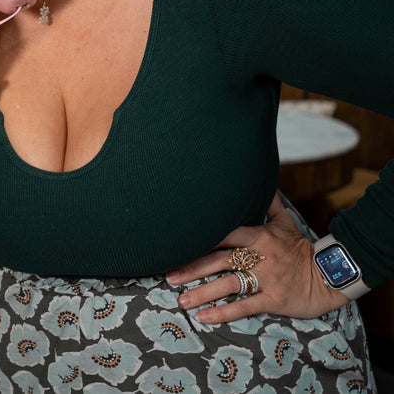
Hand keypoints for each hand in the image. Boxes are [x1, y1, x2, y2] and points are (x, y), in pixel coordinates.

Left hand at [167, 193, 348, 323]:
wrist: (329, 275)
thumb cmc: (301, 248)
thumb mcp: (285, 223)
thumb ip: (269, 204)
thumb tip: (261, 180)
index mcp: (258, 236)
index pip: (224, 233)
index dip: (201, 236)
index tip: (177, 240)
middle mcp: (258, 257)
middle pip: (219, 261)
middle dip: (192, 268)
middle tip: (168, 275)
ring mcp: (265, 279)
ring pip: (228, 285)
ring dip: (202, 293)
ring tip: (180, 300)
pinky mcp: (273, 299)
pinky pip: (245, 307)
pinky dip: (224, 313)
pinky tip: (205, 317)